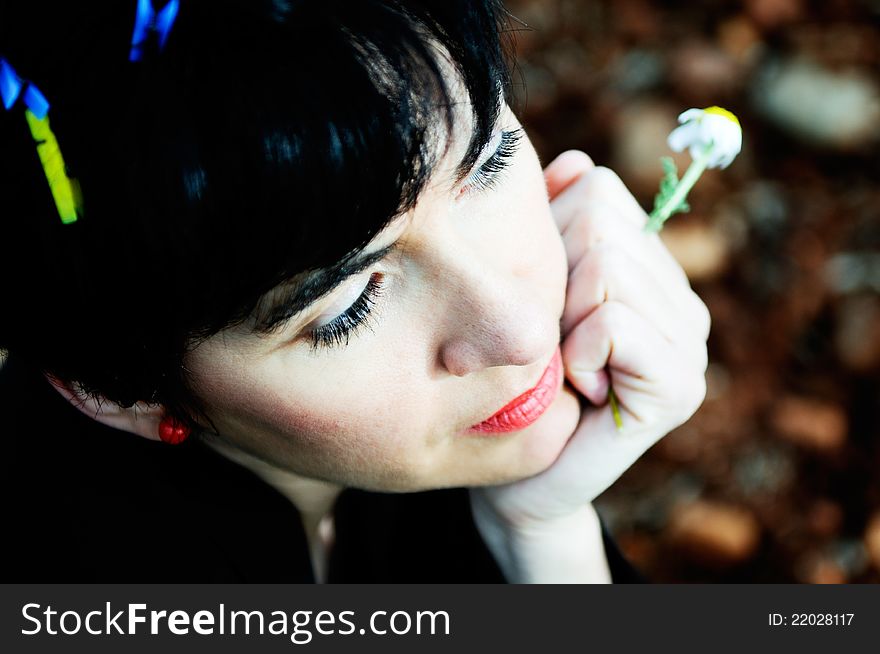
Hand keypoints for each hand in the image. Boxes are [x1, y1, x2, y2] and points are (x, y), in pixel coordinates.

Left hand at [472, 151, 709, 531]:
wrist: (520, 479)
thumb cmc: (514, 380)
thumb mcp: (525, 292)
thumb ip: (551, 225)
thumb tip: (574, 161)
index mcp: (648, 268)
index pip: (597, 189)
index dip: (547, 235)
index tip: (538, 299)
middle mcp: (681, 297)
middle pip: (601, 221)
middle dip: (552, 278)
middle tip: (550, 338)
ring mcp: (690, 341)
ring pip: (608, 265)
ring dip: (560, 319)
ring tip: (563, 364)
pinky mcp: (681, 386)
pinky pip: (614, 322)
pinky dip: (577, 353)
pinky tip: (578, 388)